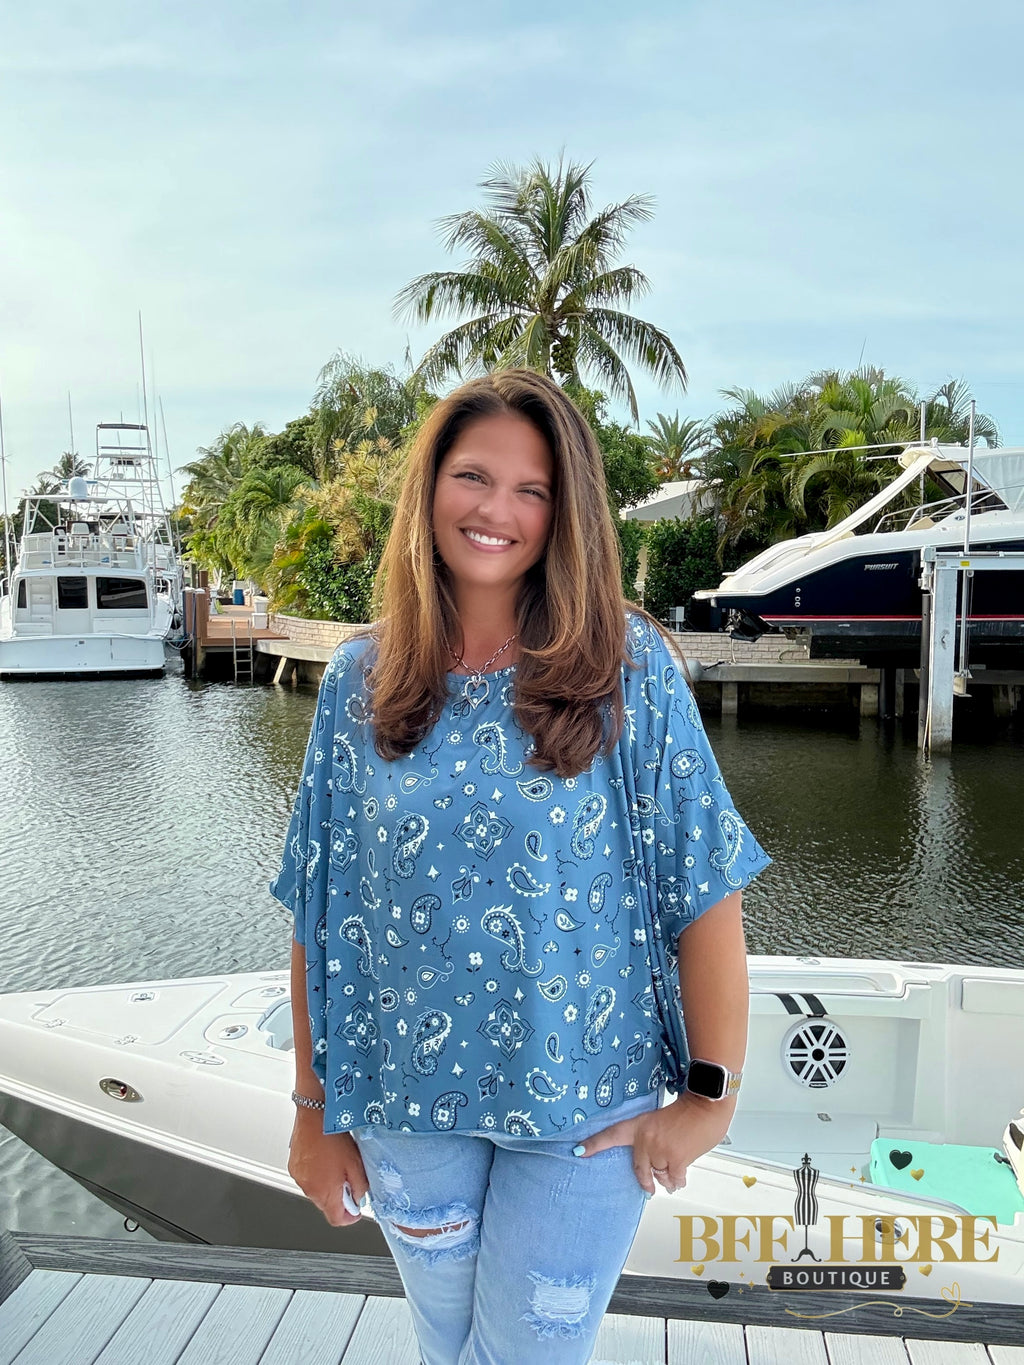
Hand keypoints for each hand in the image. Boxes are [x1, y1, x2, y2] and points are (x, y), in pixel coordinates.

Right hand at [287, 1108, 369, 1226]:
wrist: (315, 1116)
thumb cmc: (334, 1137)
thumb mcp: (356, 1164)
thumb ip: (360, 1188)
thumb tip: (358, 1199)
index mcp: (325, 1192)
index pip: (336, 1219)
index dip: (349, 1217)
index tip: (355, 1210)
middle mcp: (309, 1189)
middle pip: (326, 1205)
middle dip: (339, 1197)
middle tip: (348, 1179)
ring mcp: (299, 1178)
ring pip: (316, 1191)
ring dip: (327, 1184)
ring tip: (336, 1163)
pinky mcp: (293, 1167)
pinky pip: (307, 1178)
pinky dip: (317, 1174)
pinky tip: (324, 1157)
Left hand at [575, 1093, 735, 1194]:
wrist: (705, 1106)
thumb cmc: (688, 1111)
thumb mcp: (661, 1121)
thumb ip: (654, 1140)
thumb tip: (659, 1162)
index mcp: (640, 1126)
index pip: (611, 1135)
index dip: (593, 1144)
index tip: (578, 1151)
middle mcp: (646, 1140)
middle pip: (641, 1168)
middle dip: (647, 1180)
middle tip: (648, 1188)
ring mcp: (660, 1151)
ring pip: (660, 1175)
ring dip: (667, 1176)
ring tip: (675, 1168)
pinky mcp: (676, 1160)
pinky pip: (674, 1179)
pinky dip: (678, 1180)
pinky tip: (680, 1177)